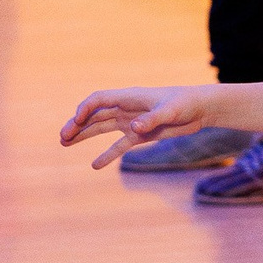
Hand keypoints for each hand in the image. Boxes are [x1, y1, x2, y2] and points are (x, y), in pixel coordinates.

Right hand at [60, 87, 209, 170]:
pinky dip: (107, 155)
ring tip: (65, 143)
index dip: (85, 110)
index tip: (76, 122)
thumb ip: (152, 119)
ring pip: (102, 128)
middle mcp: (126, 108)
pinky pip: (119, 146)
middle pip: (95, 115)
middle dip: (77, 125)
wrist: (200, 109)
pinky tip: (95, 165)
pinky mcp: (141, 135)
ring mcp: (132, 122)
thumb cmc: (185, 103)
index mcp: (129, 97)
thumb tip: (134, 127)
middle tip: (62, 138)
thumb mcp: (170, 111)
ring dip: (84, 135)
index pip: (99, 100)